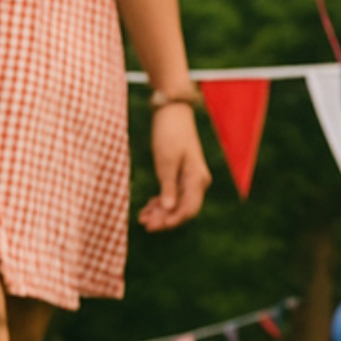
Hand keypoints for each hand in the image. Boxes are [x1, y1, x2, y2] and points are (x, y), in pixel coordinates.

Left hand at [138, 101, 209, 231]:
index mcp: (197, 179)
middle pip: (183, 208)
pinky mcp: (180, 174)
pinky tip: (147, 209)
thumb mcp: (166, 161)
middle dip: (165, 219)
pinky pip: (172, 194)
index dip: (173, 221)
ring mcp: (189, 178)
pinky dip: (160, 202)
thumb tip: (168, 209)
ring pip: (176, 203)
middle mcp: (197, 181)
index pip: (189, 209)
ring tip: (142, 219)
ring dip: (161, 212)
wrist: (172, 113)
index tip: (156, 227)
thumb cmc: (170, 134)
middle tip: (145, 225)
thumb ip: (168, 186)